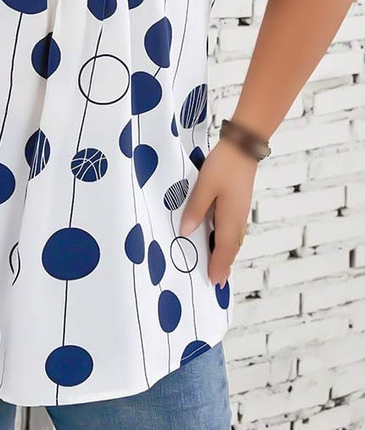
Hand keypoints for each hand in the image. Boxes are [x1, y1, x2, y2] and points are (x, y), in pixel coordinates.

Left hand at [179, 137, 257, 287]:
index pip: (223, 249)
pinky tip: (220, 240)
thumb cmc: (224, 166)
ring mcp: (240, 211)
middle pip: (231, 248)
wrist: (243, 147)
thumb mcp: (204, 187)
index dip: (218, 266)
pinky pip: (233, 230)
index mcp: (230, 218)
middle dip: (224, 265)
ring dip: (227, 254)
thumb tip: (185, 233)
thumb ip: (195, 210)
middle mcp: (238, 218)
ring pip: (234, 239)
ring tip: (220, 267)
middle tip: (218, 282)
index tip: (214, 282)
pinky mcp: (239, 203)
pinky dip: (228, 241)